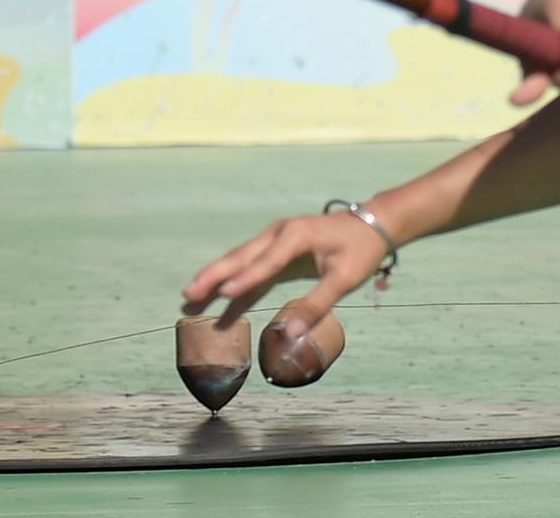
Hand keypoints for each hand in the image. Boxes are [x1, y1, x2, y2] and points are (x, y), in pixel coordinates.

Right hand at [182, 210, 389, 332]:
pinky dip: (236, 287)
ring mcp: (275, 242)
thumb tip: (290, 334)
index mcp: (295, 236)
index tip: (221, 294)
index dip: (244, 279)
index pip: (265, 262)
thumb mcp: (344, 279)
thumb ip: (317, 305)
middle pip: (240, 258)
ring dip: (216, 281)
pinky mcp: (277, 253)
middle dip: (213, 277)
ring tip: (190, 301)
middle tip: (188, 295)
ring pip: (239, 263)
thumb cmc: (360, 250)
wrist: (370, 226)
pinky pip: (252, 271)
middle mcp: (279, 234)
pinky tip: (219, 306)